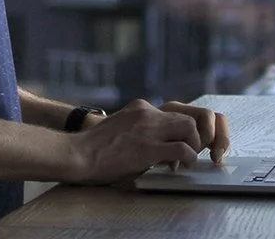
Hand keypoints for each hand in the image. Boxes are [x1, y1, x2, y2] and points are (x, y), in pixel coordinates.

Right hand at [66, 99, 227, 184]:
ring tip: (187, 160)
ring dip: (194, 146)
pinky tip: (181, 166)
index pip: (176, 110)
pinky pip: (182, 149)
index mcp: (140, 108)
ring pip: (189, 128)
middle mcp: (147, 113)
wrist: (78, 154)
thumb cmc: (95, 148)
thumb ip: (139, 130)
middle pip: (188, 117)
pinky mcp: (148, 148)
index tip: (186, 142)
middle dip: (196, 136)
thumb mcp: (120, 128)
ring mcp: (148, 129)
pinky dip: (188, 158)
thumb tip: (159, 145)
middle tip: (193, 152)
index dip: (185, 128)